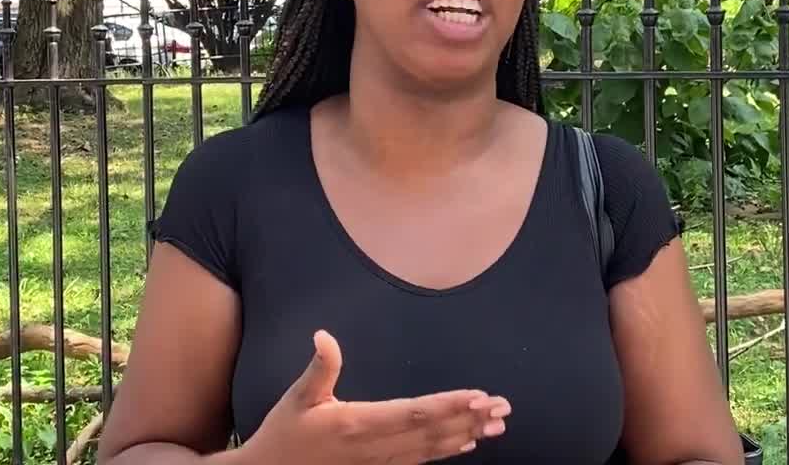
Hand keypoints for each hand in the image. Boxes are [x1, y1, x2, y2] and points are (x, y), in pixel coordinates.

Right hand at [239, 330, 509, 463]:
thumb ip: (319, 368)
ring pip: (431, 449)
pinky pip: (420, 460)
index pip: (414, 413)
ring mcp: (379, 461)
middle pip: (432, 433)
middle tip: (504, 409)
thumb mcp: (297, 397)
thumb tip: (324, 335)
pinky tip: (467, 443)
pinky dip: (446, 450)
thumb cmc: (284, 433)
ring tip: (497, 425)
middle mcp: (375, 447)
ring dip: (466, 435)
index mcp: (358, 424)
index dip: (448, 405)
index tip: (478, 396)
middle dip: (470, 419)